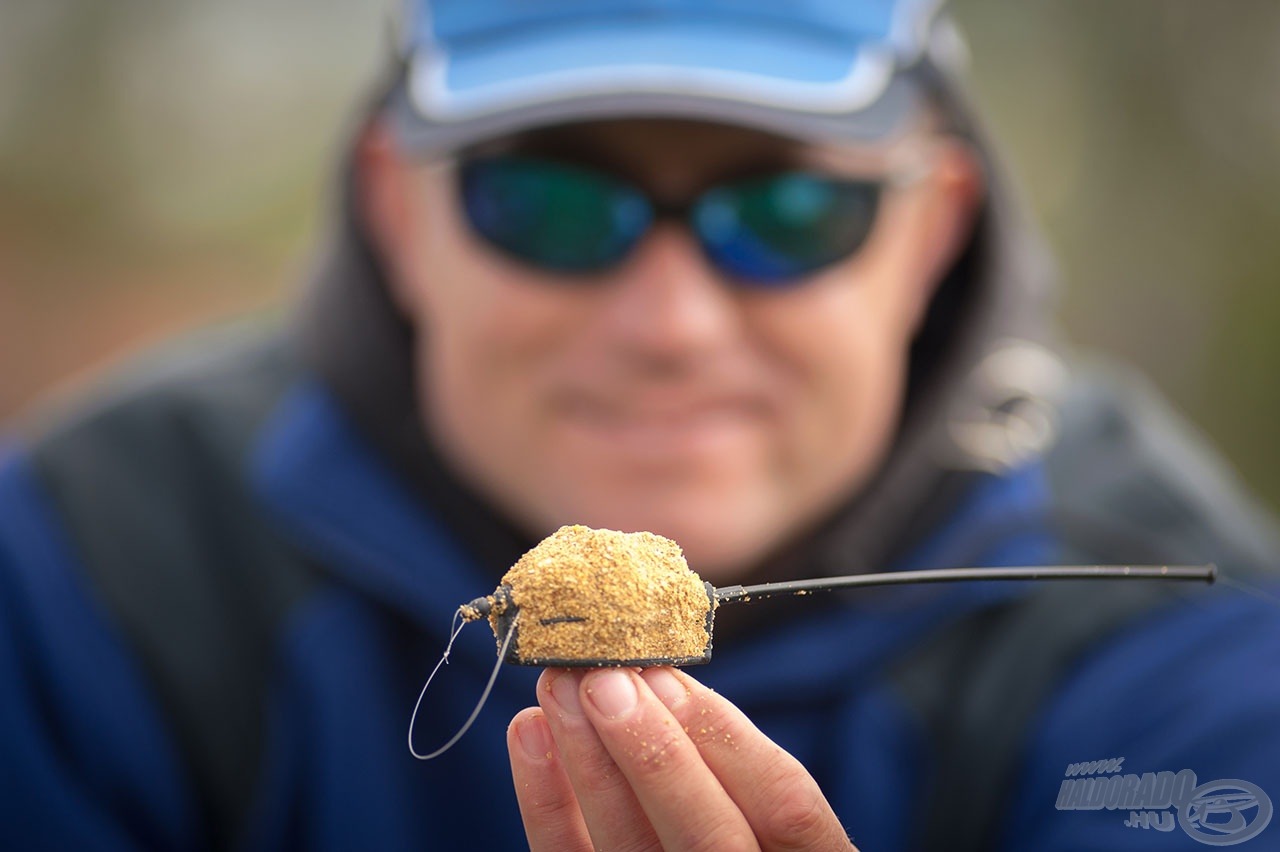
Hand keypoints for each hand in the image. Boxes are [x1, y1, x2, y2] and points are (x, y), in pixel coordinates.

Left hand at [507, 666, 856, 850]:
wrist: (683, 850)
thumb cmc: (740, 823)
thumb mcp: (767, 800)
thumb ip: (732, 758)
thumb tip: (657, 680)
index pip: (787, 808)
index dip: (727, 738)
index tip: (668, 677)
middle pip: (709, 837)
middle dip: (652, 751)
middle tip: (603, 679)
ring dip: (590, 762)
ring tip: (559, 689)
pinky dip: (546, 803)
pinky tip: (530, 735)